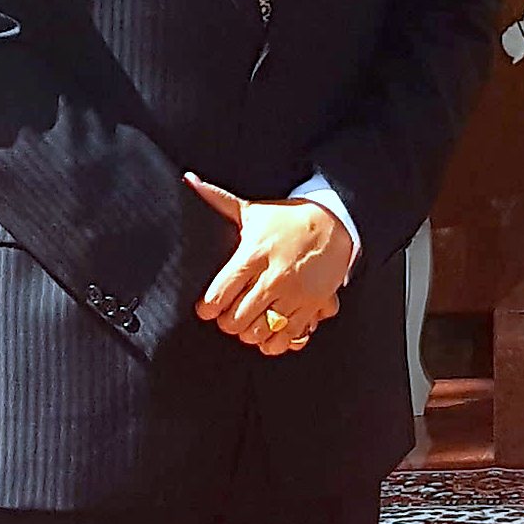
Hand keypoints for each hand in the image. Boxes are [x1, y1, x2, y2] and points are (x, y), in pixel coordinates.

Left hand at [186, 175, 352, 352]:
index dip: (208, 308)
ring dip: (248, 333)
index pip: (220, 294)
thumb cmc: (287, 219)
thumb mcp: (253, 210)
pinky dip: (274, 343)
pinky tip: (268, 334)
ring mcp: (294, 293)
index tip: (206, 309)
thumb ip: (218, 199)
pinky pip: (287, 337)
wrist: (335, 223)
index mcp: (255, 253)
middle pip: (236, 319)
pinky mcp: (311, 306)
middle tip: (227, 316)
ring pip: (259, 331)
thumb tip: (189, 180)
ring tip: (247, 322)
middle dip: (227, 322)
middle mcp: (274, 276)